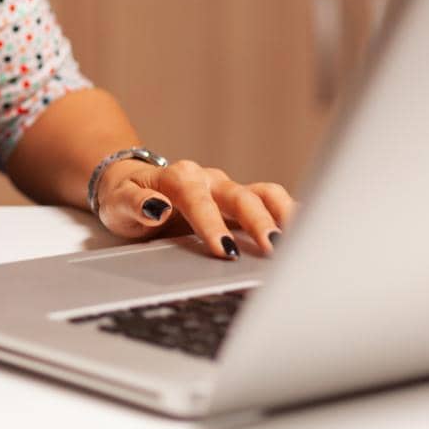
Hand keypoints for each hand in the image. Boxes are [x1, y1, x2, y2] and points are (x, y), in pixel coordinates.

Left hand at [93, 158, 297, 259]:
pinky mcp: (241, 203)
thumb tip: (156, 207)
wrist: (131, 188)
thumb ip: (134, 205)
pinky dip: (291, 215)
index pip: (198, 199)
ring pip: (264, 195)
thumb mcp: (117, 203)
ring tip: (301, 242)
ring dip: (284, 216)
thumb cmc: (125, 198)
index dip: (212, 223)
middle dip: (259, 222)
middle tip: (275, 250)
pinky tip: (311, 234)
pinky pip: (272, 203)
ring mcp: (228, 191)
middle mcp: (209, 181)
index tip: (223, 250)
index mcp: (179, 178)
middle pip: (241, 196)